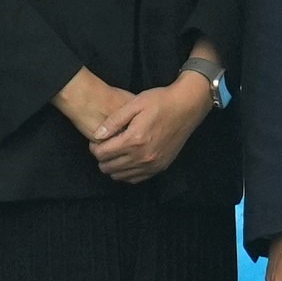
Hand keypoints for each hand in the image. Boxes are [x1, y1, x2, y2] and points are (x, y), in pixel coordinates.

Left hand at [92, 74, 214, 183]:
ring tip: (116, 152)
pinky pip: (135, 179)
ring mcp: (152, 164)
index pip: (102, 154)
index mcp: (134, 139)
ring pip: (120, 176)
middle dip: (102, 157)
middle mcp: (143, 156)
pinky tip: (127, 160)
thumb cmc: (160, 101)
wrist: (187, 106)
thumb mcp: (134, 104)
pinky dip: (126, 173)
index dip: (94, 147)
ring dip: (113, 166)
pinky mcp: (160, 167)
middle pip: (108, 167)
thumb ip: (114, 121)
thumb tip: (96, 135)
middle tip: (105, 146)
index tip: (97, 140)